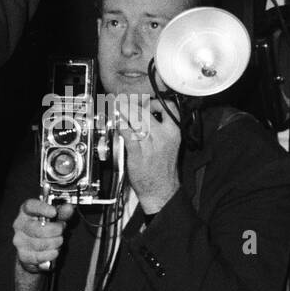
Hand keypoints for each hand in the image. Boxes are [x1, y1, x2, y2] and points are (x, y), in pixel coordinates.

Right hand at [13, 197, 73, 274]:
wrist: (34, 250)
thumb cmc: (45, 230)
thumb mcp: (54, 219)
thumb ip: (62, 213)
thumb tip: (69, 208)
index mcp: (26, 212)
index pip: (30, 206)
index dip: (42, 208)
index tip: (54, 212)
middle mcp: (19, 225)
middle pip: (37, 228)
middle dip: (54, 231)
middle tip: (61, 231)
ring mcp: (20, 241)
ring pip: (40, 244)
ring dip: (55, 243)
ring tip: (58, 241)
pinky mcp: (23, 256)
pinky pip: (39, 257)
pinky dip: (50, 254)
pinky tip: (54, 251)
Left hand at [119, 98, 180, 215]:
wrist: (161, 189)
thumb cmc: (163, 167)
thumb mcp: (169, 143)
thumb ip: (161, 126)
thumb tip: (145, 112)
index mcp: (173, 132)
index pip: (168, 107)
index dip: (153, 101)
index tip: (143, 101)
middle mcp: (163, 136)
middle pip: (145, 111)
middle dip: (131, 103)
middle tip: (122, 100)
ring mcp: (150, 144)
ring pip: (135, 119)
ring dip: (123, 110)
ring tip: (116, 106)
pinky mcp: (138, 152)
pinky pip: (127, 132)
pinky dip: (120, 124)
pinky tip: (116, 121)